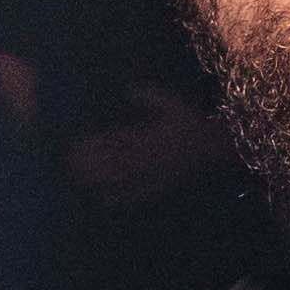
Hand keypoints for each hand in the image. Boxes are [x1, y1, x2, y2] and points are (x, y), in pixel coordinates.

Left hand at [63, 82, 222, 210]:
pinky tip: (103, 201)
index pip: (117, 141)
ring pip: (123, 180)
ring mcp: (154, 174)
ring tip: (81, 179)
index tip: (78, 143)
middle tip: (71, 163)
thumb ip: (150, 95)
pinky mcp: (160, 187)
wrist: (217, 148)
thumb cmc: (194, 123)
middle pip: (114, 162)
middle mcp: (150, 157)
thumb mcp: (174, 103)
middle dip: (92, 164)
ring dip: (100, 180)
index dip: (96, 144)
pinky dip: (120, 200)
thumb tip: (127, 88)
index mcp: (151, 136)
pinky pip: (137, 196)